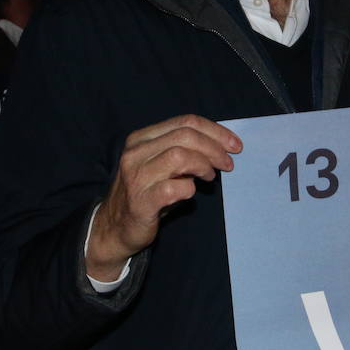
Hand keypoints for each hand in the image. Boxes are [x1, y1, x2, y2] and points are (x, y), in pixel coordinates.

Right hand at [87, 115, 241, 278]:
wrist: (115, 228)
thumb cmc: (145, 194)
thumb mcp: (158, 164)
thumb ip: (181, 151)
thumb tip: (220, 147)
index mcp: (141, 139)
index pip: (184, 122)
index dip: (215, 131)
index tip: (234, 144)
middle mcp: (135, 153)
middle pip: (184, 136)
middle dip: (214, 148)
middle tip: (227, 163)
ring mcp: (136, 177)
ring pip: (179, 156)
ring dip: (203, 165)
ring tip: (210, 176)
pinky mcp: (141, 201)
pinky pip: (174, 188)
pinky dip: (189, 188)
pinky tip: (191, 192)